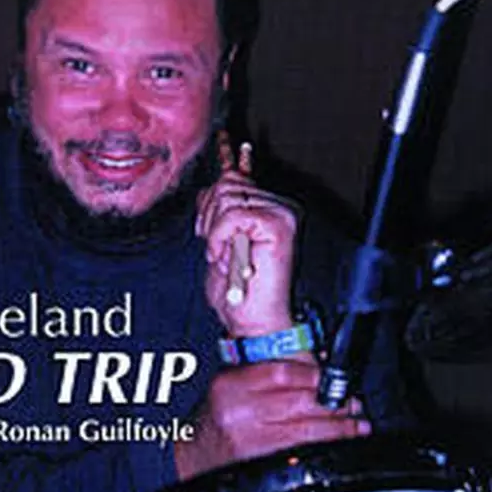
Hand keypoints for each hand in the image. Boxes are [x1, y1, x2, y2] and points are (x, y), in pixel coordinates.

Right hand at [175, 358, 370, 478]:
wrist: (193, 454)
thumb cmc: (218, 418)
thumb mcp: (232, 387)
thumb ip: (266, 377)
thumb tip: (317, 370)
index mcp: (230, 386)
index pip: (282, 372)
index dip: (314, 374)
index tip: (333, 376)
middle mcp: (238, 413)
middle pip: (300, 401)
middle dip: (334, 402)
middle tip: (353, 401)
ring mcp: (250, 441)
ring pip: (307, 430)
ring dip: (339, 427)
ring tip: (356, 424)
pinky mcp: (261, 466)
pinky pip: (303, 452)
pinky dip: (326, 446)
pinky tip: (340, 442)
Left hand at [196, 170, 298, 336]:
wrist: (252, 321)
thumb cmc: (238, 290)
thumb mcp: (221, 238)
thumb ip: (224, 206)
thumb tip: (227, 170)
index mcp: (269, 208)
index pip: (234, 178)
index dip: (213, 190)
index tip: (215, 185)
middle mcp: (280, 207)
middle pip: (226, 184)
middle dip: (209, 219)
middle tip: (218, 251)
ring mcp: (282, 213)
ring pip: (226, 197)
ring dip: (214, 232)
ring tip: (226, 257)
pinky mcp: (278, 224)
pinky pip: (232, 214)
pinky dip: (219, 237)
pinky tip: (225, 257)